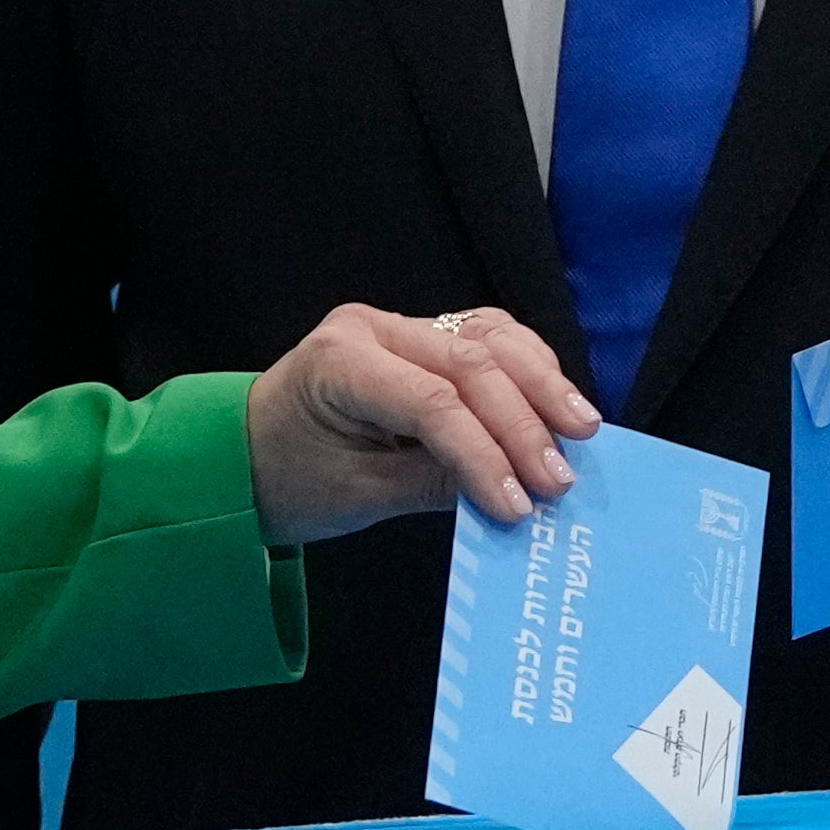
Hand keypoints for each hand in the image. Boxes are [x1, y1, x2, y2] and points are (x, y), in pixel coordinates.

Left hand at [243, 304, 599, 544]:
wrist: (247, 453)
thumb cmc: (293, 477)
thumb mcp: (359, 495)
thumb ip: (436, 485)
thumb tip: (516, 495)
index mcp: (340, 362)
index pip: (431, 402)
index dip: (485, 453)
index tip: (524, 504)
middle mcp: (373, 328)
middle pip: (469, 362)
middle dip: (523, 422)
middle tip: (562, 478)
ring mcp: (400, 324)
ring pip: (488, 337)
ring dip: (541, 384)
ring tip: (581, 430)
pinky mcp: (424, 335)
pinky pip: (487, 338)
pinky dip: (528, 368)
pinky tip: (557, 402)